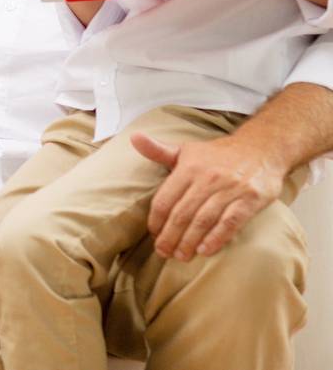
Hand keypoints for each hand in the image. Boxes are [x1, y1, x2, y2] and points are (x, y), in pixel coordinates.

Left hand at [133, 130, 285, 258]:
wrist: (261, 148)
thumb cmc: (218, 154)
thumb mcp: (186, 149)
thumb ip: (159, 150)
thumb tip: (134, 138)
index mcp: (188, 168)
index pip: (165, 198)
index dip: (157, 219)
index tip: (153, 234)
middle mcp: (207, 178)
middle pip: (182, 213)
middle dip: (170, 236)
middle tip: (163, 252)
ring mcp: (230, 189)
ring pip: (204, 220)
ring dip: (190, 241)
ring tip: (181, 256)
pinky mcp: (251, 199)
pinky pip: (231, 222)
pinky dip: (217, 237)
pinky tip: (205, 250)